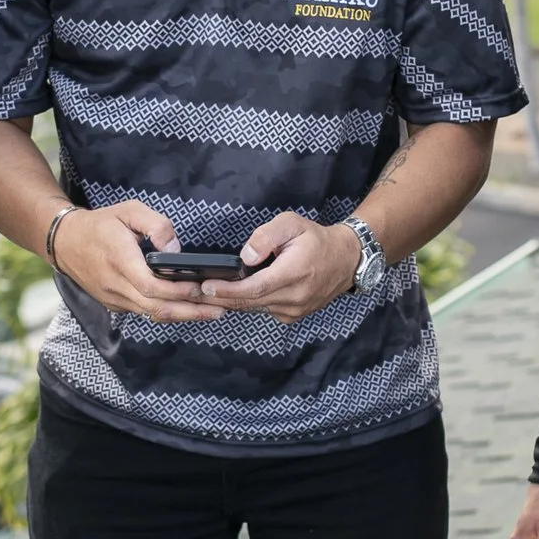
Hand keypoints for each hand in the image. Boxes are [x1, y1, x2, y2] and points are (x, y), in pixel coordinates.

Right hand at [55, 201, 217, 323]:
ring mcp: (115, 298)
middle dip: (190, 311)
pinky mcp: (115, 304)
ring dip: (182, 316)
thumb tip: (175, 248)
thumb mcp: (128, 210)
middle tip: (219, 310)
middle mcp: (116, 285)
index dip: (177, 291)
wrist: (65, 242)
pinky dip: (167, 312)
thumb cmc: (100, 224)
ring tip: (211, 313)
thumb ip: (156, 224)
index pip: (151, 286)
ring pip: (152, 314)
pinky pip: (144, 312)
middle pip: (156, 307)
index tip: (200, 288)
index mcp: (120, 260)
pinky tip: (187, 309)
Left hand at [196, 213, 361, 322]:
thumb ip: (267, 236)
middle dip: (219, 299)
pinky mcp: (293, 315)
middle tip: (193, 293)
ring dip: (230, 304)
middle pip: (250, 302)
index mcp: (294, 273)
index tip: (206, 287)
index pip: (254, 288)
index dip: (228, 290)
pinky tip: (230, 297)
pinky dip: (246, 304)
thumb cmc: (316, 239)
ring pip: (255, 309)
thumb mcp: (292, 223)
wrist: (346, 260)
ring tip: (203, 296)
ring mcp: (294, 310)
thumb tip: (246, 256)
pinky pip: (263, 311)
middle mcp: (294, 297)